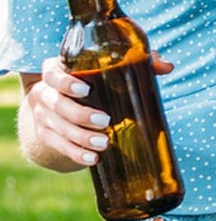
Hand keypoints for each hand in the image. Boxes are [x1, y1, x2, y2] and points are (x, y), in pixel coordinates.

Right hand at [26, 53, 173, 167]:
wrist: (68, 102)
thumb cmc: (95, 79)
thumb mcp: (111, 67)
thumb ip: (138, 62)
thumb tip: (167, 67)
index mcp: (57, 71)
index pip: (52, 73)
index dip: (64, 81)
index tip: (85, 89)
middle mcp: (45, 93)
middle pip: (55, 103)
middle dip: (79, 114)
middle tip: (105, 121)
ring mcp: (43, 116)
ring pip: (57, 128)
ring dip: (80, 137)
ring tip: (104, 143)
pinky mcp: (47, 135)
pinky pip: (58, 146)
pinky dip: (75, 153)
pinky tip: (93, 158)